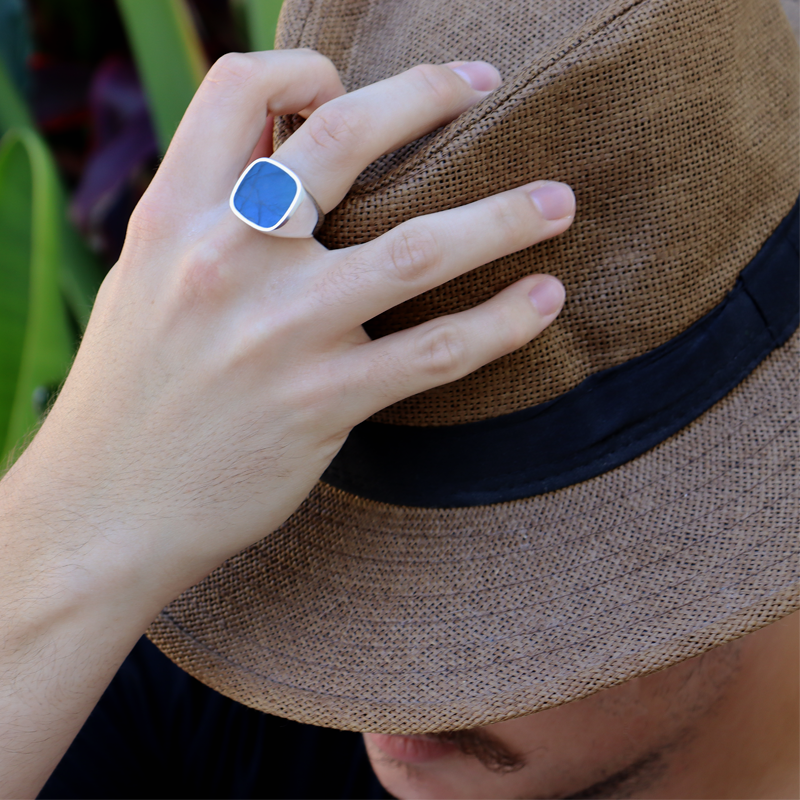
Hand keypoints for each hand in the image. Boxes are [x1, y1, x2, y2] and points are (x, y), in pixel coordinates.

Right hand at [10, 49, 573, 599]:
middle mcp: (227, 260)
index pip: (238, 90)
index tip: (348, 90)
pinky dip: (500, 324)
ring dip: (503, 218)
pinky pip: (433, 353)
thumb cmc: (131, 398)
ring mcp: (281, 333)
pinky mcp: (323, 403)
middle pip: (343, 140)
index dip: (304, 71)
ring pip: (418, 250)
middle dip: (429, 95)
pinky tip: (543, 301)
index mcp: (173, 218)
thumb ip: (210, 223)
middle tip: (487, 85)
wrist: (106, 513)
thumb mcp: (148, 284)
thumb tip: (280, 166)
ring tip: (558, 202)